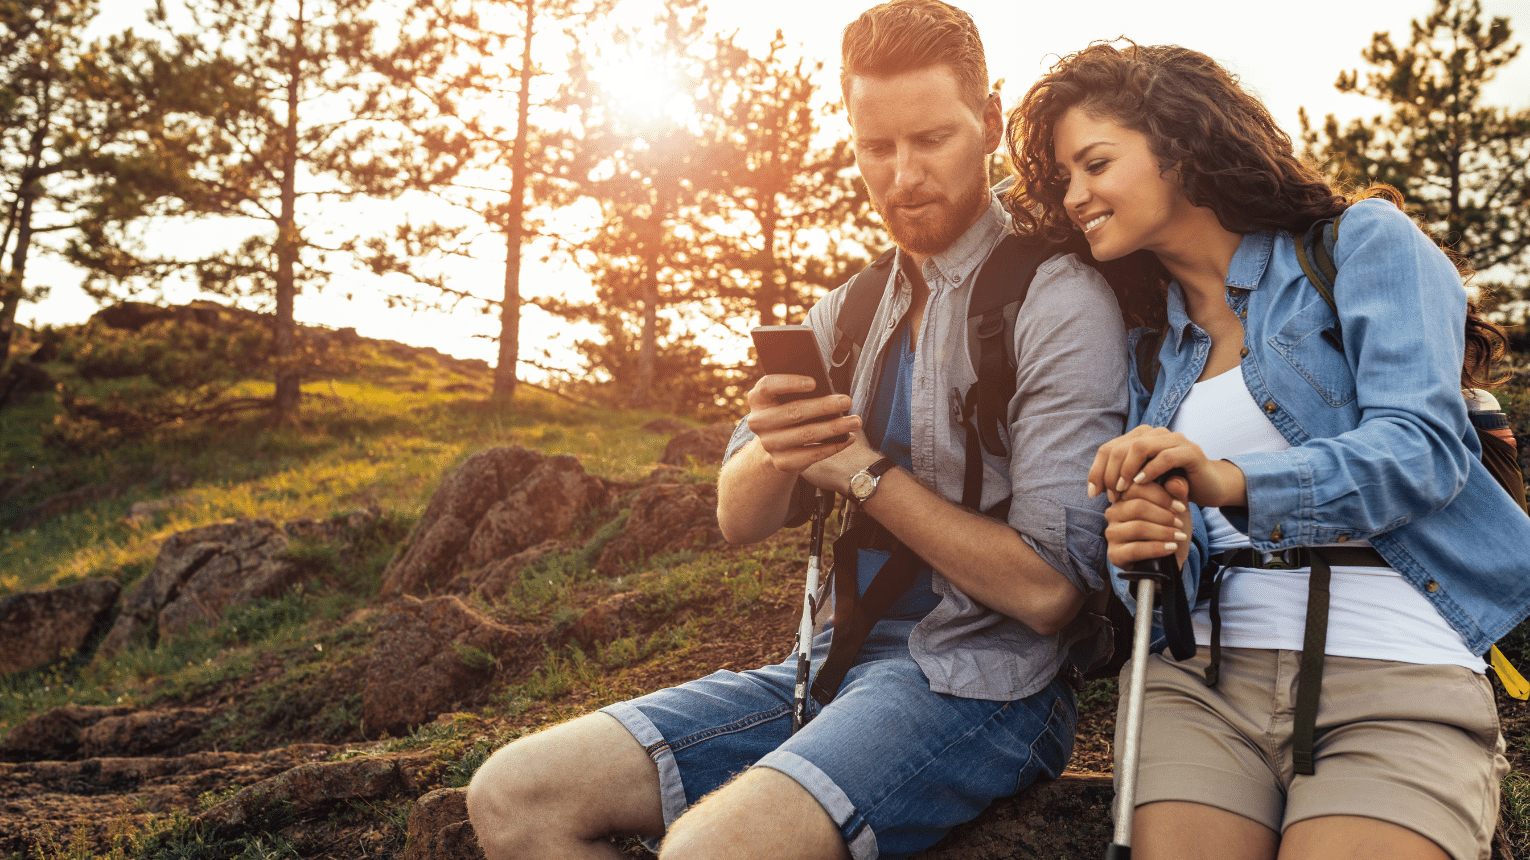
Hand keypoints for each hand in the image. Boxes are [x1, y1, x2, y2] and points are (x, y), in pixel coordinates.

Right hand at [744, 374, 862, 473]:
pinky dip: (834, 446)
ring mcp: (769, 444)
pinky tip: (849, 439)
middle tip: (847, 401)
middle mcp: (758, 422)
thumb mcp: (786, 396)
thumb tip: (829, 386)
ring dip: (835, 428)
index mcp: (757, 398)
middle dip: (824, 406)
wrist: (776, 442)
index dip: (789, 383)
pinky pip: (812, 455)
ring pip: (806, 435)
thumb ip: (800, 389)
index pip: (768, 386)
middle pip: (793, 412)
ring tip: (855, 421)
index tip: (814, 382)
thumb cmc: (789, 409)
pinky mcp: (782, 462)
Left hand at [1087, 425, 1246, 508]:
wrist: (1208, 487)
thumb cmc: (1171, 486)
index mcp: (1141, 437)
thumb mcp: (1142, 484)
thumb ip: (1121, 480)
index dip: (1097, 470)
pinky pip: (1165, 457)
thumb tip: (1093, 488)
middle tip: (1111, 495)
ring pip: (1140, 447)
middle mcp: (1155, 433)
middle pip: (1120, 447)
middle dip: (1110, 473)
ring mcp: (1174, 439)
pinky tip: (1141, 484)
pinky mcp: (1190, 452)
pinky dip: (1149, 470)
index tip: (1093, 493)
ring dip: (1127, 470)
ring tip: (1123, 489)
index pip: (1109, 448)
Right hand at [1104, 477, 1191, 569]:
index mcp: (1125, 497)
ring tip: (1178, 536)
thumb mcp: (1178, 508)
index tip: (1180, 508)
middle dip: (1163, 516)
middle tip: (1179, 524)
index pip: (1137, 488)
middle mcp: (1113, 513)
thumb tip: (1175, 482)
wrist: (1171, 559)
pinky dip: (1157, 548)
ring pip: (1137, 528)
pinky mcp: (1114, 554)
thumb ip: (1178, 491)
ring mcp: (1111, 534)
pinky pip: (1135, 549)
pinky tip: (1171, 548)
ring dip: (1163, 532)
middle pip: (1137, 507)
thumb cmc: (1171, 528)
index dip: (1162, 497)